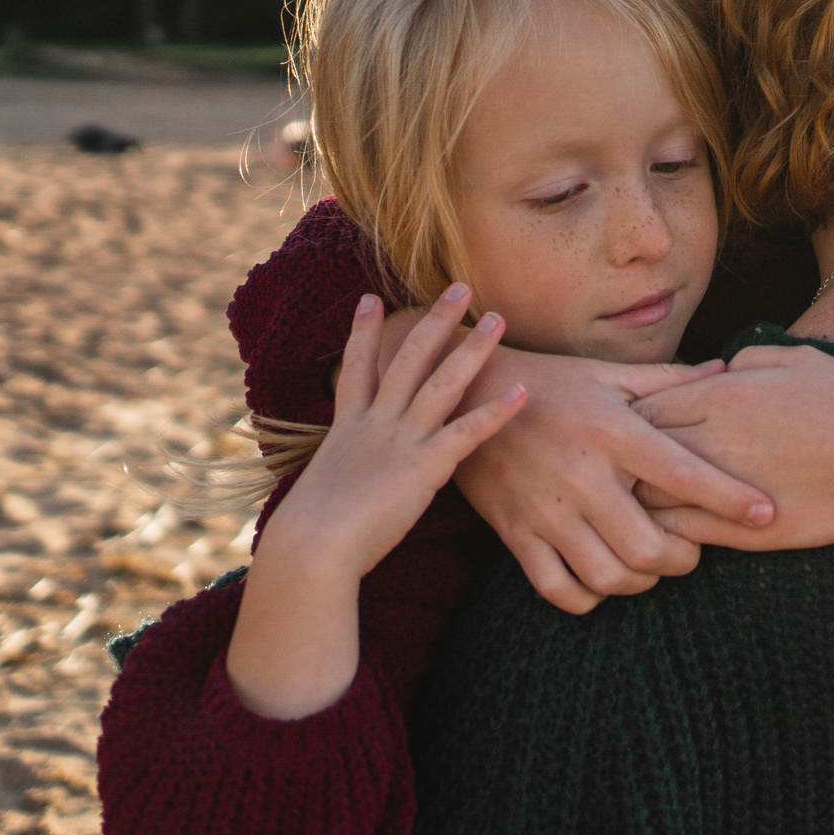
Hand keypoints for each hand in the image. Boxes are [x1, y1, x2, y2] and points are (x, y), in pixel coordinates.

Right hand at [228, 288, 524, 716]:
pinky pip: (466, 432)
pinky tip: (522, 392)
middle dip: (434, 321)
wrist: (310, 547)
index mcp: (346, 429)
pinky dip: (495, 412)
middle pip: (407, 359)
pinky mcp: (423, 466)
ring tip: (498, 319)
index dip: (363, 333)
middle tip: (459, 287)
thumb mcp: (321, 494)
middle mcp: (374, 424)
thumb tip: (341, 490)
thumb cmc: (312, 537)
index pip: (356, 370)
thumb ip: (340, 481)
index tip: (369, 299)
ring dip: (472, 348)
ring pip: (441, 382)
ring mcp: (400, 440)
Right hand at [453, 347, 775, 614]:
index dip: (730, 499)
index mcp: (611, 432)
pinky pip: (557, 589)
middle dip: (683, 560)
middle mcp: (580, 476)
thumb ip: (668, 381)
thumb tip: (724, 369)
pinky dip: (589, 597)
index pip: (683, 474)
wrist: (466, 395)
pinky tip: (604, 579)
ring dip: (641, 582)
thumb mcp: (608, 375)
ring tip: (651, 566)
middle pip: (648, 548)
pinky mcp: (516, 535)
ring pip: (607, 577)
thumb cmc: (551, 383)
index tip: (766, 514)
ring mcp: (545, 511)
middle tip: (692, 551)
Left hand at [628, 346, 833, 550]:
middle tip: (626, 470)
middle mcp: (710, 440)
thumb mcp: (796, 358)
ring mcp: (722, 488)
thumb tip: (719, 368)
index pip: (641, 408)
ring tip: (642, 501)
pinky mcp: (742, 530)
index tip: (638, 430)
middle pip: (632, 453)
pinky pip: (681, 531)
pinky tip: (671, 528)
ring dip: (639, 498)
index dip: (632, 421)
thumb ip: (746, 359)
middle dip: (624, 461)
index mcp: (717, 394)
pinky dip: (667, 529)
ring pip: (647, 497)